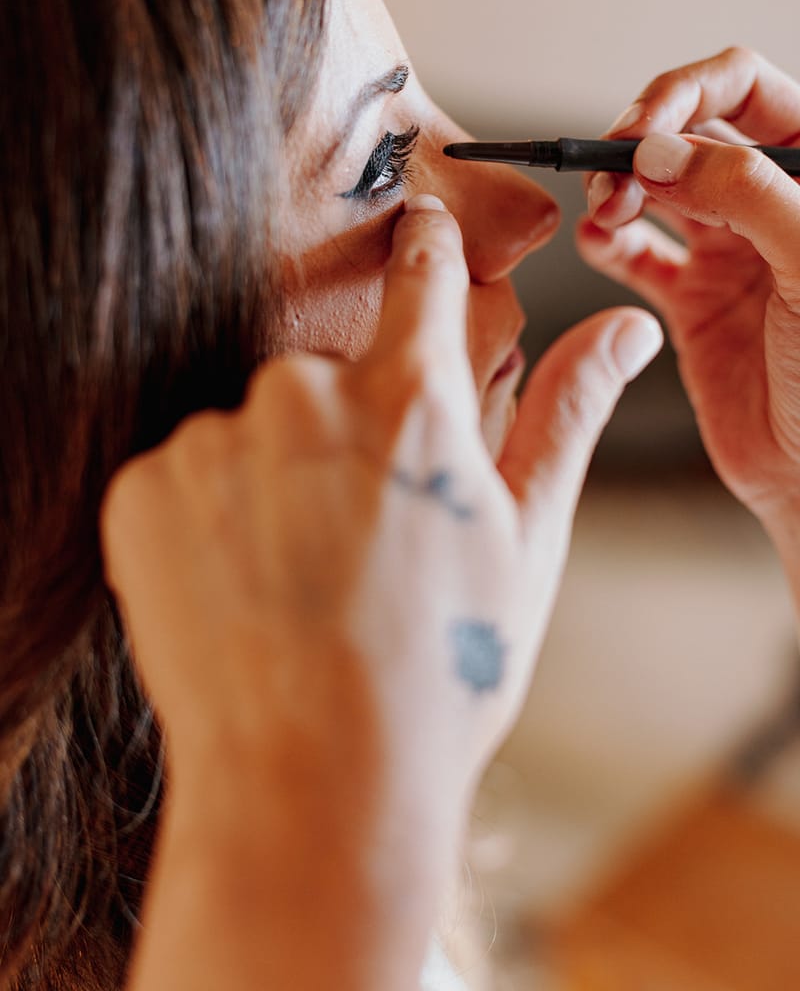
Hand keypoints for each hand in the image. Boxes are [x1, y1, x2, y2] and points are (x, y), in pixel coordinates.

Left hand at [100, 194, 659, 989]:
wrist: (318, 781)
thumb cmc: (441, 671)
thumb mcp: (527, 539)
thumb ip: (567, 413)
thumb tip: (626, 329)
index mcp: (411, 397)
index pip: (420, 274)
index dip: (426, 250)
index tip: (418, 228)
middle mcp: (304, 394)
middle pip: (326, 377)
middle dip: (344, 433)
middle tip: (361, 534)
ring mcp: (215, 440)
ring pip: (252, 431)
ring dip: (272, 481)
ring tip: (299, 575)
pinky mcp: (147, 488)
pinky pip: (184, 475)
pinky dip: (209, 518)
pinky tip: (242, 588)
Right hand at [578, 47, 799, 555]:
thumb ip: (743, 192)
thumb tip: (658, 150)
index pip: (745, 89)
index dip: (683, 93)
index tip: (637, 130)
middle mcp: (769, 203)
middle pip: (688, 133)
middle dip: (639, 143)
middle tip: (609, 179)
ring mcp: (730, 251)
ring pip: (657, 188)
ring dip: (618, 188)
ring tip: (601, 212)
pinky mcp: (695, 300)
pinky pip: (637, 255)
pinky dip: (608, 243)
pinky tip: (598, 244)